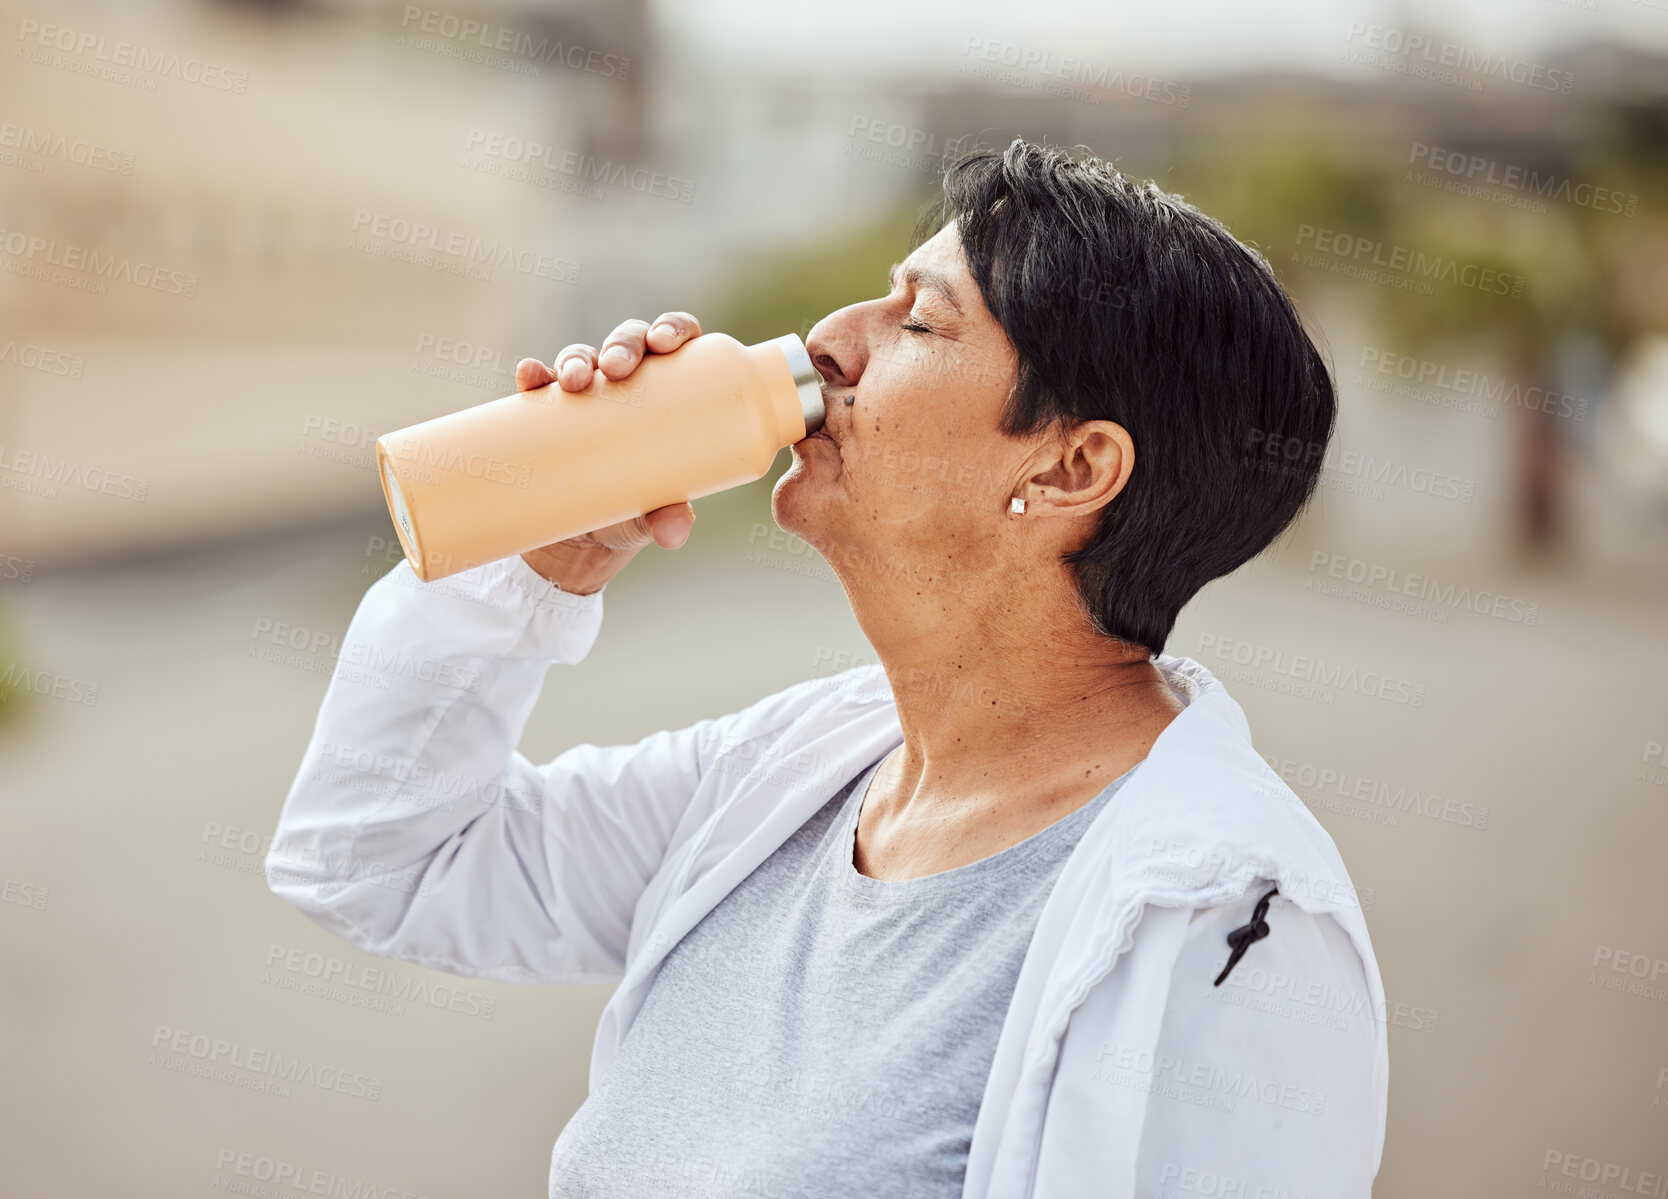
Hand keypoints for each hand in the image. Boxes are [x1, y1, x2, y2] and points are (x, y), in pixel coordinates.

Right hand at [516, 312, 702, 593]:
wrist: (580, 542)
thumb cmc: (633, 513)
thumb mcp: (653, 514)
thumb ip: (669, 517)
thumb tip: (674, 532)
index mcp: (666, 391)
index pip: (674, 343)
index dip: (672, 327)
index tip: (665, 342)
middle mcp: (625, 384)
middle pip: (626, 341)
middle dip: (621, 344)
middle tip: (616, 369)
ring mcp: (583, 396)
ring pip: (580, 358)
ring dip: (575, 359)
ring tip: (572, 381)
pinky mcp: (545, 415)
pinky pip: (536, 386)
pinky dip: (532, 375)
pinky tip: (529, 375)